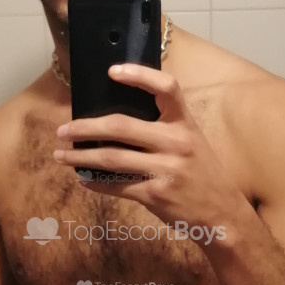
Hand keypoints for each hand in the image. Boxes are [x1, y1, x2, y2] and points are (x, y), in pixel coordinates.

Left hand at [53, 64, 245, 234]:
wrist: (222, 213)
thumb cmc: (202, 173)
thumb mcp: (192, 142)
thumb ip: (164, 128)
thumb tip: (114, 121)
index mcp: (186, 124)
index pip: (166, 88)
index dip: (139, 75)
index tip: (112, 71)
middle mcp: (177, 143)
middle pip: (121, 127)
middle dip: (85, 128)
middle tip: (63, 130)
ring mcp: (166, 169)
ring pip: (112, 158)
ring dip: (81, 157)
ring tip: (62, 155)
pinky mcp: (156, 194)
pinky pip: (117, 185)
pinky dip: (95, 182)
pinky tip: (83, 179)